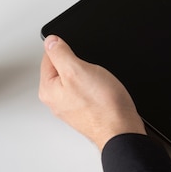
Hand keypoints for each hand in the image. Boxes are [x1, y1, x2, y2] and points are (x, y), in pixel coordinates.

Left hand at [39, 35, 145, 150]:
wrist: (121, 129)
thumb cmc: (102, 106)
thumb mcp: (77, 70)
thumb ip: (61, 53)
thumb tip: (51, 41)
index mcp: (48, 89)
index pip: (49, 57)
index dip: (66, 50)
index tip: (78, 56)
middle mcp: (56, 100)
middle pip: (63, 68)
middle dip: (78, 64)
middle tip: (91, 71)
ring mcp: (71, 106)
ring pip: (77, 79)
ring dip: (89, 75)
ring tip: (99, 83)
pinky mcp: (86, 110)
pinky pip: (88, 90)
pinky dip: (96, 86)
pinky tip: (104, 91)